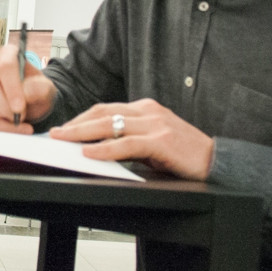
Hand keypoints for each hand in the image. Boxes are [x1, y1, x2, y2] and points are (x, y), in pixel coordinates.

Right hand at [0, 45, 57, 132]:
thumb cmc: (36, 90)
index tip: (19, 107)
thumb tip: (27, 93)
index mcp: (8, 53)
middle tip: (20, 116)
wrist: (30, 100)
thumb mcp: (46, 88)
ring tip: (18, 118)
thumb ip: (40, 88)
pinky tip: (11, 126)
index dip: (11, 88)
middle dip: (4, 105)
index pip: (5, 66)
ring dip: (2, 116)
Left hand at [49, 98, 213, 179]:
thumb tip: (98, 149)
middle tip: (55, 133)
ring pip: (110, 125)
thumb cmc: (184, 155)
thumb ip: (129, 141)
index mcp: (145, 108)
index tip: (64, 128)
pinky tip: (90, 153)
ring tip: (64, 140)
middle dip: (75, 124)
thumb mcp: (152, 144)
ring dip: (82, 133)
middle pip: (103, 113)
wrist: (216, 162)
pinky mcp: (161, 140)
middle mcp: (148, 111)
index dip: (82, 118)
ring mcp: (155, 124)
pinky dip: (105, 149)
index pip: (105, 109)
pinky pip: (126, 144)